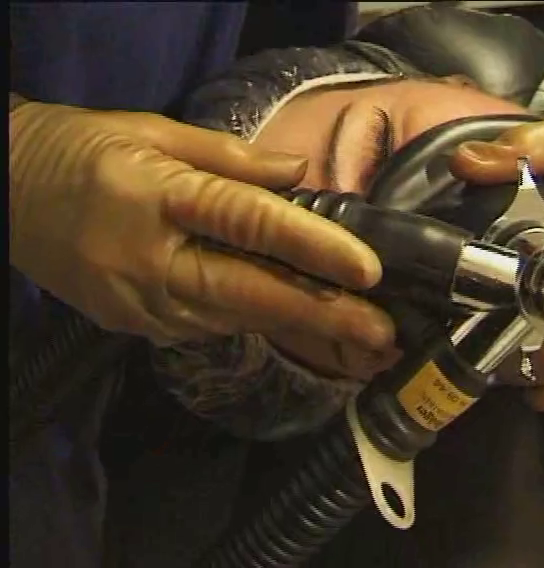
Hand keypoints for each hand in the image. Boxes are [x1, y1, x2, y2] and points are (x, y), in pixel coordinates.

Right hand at [10, 103, 393, 350]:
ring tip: (359, 337)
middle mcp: (152, 260)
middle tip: (383, 334)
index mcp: (160, 195)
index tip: (366, 268)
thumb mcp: (155, 131)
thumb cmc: (85, 150)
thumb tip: (298, 173)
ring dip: (299, 326)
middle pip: (250, 292)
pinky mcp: (136, 326)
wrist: (8, 194)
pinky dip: (255, 320)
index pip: (249, 223)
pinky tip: (296, 320)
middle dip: (323, 315)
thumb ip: (231, 158)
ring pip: (235, 317)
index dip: (312, 246)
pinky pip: (210, 325)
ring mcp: (142, 304)